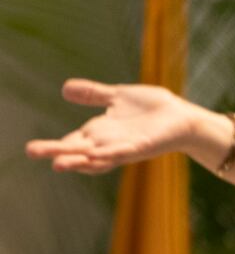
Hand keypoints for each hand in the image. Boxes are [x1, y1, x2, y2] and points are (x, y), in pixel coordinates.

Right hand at [25, 79, 216, 174]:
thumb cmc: (153, 109)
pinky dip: (109, 154)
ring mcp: (126, 147)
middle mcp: (110, 143)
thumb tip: (64, 88)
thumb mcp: (117, 97)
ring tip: (58, 164)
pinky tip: (95, 155)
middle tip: (32, 152)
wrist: (183, 117)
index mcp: (101, 132)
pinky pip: (123, 152)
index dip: (55, 145)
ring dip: (79, 161)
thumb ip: (93, 95)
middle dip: (57, 152)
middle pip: (78, 151)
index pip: (73, 141)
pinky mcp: (143, 146)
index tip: (32, 149)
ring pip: (97, 157)